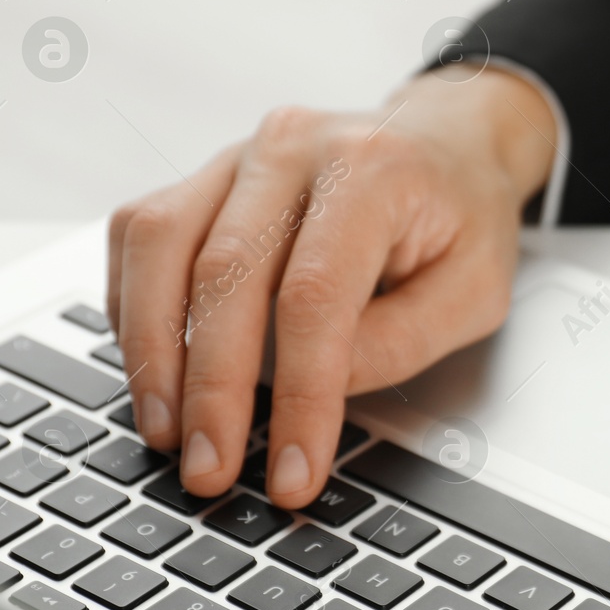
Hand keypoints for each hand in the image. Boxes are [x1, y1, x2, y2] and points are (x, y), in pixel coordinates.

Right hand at [107, 68, 554, 507]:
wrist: (450, 138)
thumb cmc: (465, 214)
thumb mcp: (476, 289)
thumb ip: (401, 342)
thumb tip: (320, 392)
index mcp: (374, 170)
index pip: (315, 294)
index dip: (297, 393)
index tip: (293, 471)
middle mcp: (295, 148)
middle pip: (224, 273)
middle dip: (210, 389)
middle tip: (209, 469)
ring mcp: (241, 154)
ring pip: (160, 245)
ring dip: (151, 351)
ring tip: (166, 430)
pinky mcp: (206, 173)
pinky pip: (140, 233)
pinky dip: (133, 306)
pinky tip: (151, 367)